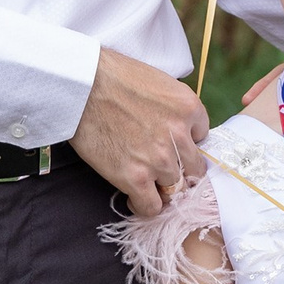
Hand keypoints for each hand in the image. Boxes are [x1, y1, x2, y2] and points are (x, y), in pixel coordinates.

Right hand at [72, 48, 208, 215]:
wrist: (82, 86)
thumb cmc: (113, 77)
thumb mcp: (159, 82)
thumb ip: (174, 108)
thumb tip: (175, 127)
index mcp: (189, 108)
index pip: (201, 136)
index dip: (185, 142)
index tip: (172, 145)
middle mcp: (180, 136)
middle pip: (193, 168)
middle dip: (180, 169)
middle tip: (162, 168)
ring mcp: (159, 159)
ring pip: (175, 188)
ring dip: (161, 187)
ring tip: (145, 182)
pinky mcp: (135, 178)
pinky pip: (152, 206)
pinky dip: (145, 206)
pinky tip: (135, 197)